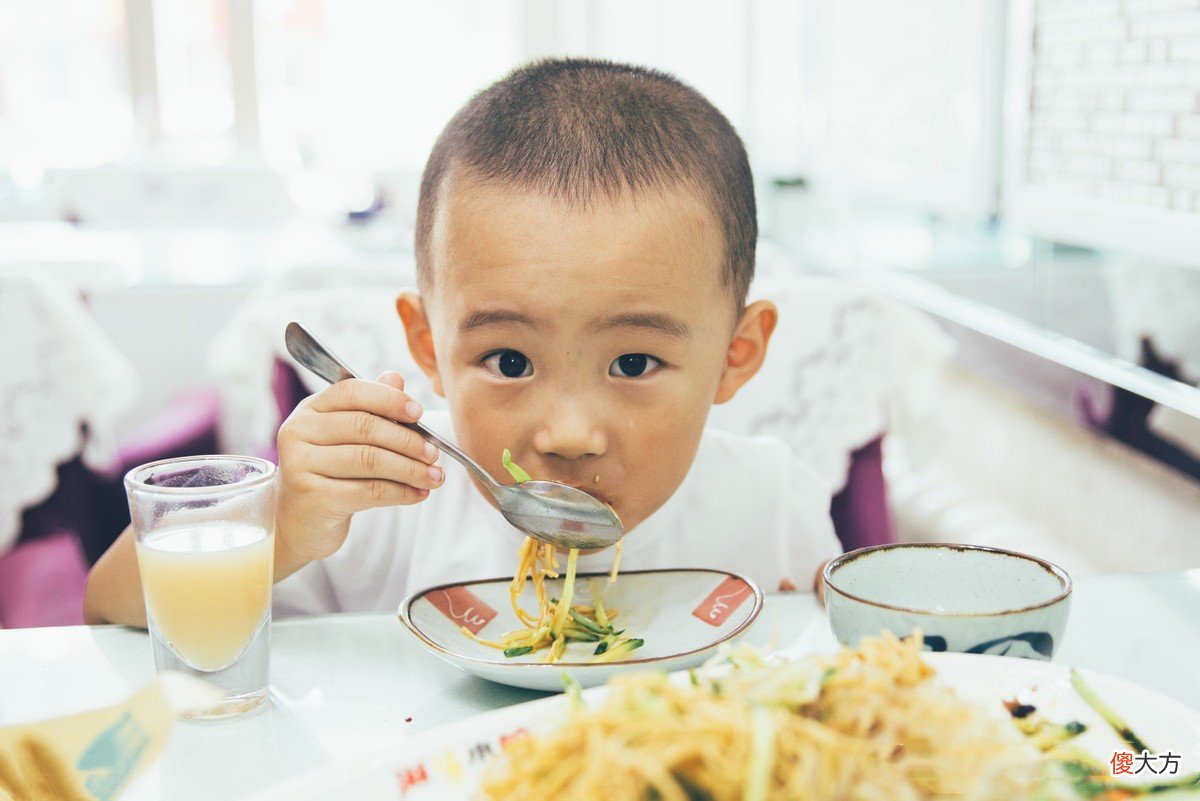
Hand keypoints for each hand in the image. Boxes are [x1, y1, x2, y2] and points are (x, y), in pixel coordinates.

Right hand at [275, 371, 442, 576]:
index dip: (389, 399)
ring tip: (434, 477)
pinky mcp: (312, 497)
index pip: (352, 391)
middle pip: (364, 427)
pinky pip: (368, 490)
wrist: (298, 523)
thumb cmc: (330, 476)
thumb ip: (371, 408)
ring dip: (410, 469)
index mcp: (310, 409)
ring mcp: (300, 464)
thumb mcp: (347, 439)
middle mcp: (299, 431)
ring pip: (369, 459)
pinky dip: (400, 492)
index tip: (419, 413)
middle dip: (407, 440)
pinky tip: (418, 494)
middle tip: (434, 453)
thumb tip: (395, 377)